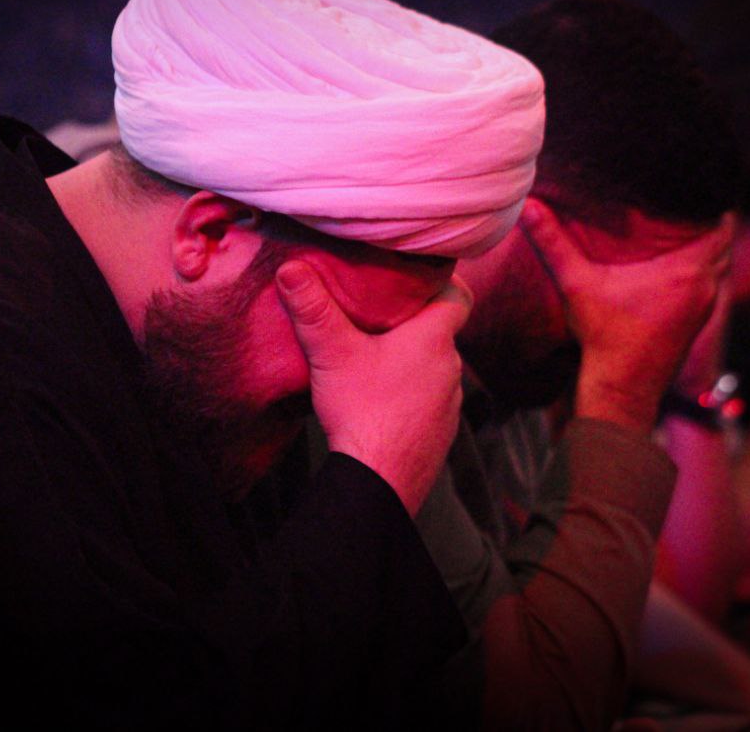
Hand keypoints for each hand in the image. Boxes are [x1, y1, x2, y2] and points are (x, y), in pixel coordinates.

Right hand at [275, 260, 471, 514]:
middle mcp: (452, 367)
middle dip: (413, 322)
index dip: (444, 281)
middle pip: (441, 332)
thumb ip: (312, 308)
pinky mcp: (441, 432)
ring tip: (375, 358)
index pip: (459, 295)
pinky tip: (381, 401)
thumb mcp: (331, 353)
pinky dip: (411, 395)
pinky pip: (430, 401)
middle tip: (378, 313)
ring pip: (435, 368)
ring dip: (412, 361)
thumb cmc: (361, 412)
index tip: (419, 277)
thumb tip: (290, 268)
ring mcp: (451, 403)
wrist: (378, 481)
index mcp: (434, 338)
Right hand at [520, 198, 734, 433]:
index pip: (722, 225)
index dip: (713, 203)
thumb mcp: (576, 285)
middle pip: (724, 242)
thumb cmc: (604, 339)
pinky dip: (701, 270)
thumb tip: (529, 206)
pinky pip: (710, 285)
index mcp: (686, 272)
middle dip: (709, 221)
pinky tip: (676, 264)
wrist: (622, 391)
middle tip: (685, 202)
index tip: (695, 186)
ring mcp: (705, 308)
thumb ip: (554, 243)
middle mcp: (705, 288)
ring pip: (719, 265)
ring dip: (706, 248)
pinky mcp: (698, 322)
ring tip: (682, 228)